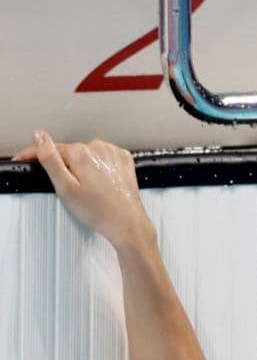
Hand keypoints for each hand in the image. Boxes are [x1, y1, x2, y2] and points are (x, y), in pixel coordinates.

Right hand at [13, 132, 153, 250]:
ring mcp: (114, 153)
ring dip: (83, 167)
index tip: (26, 161)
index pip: (51, 148)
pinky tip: (101, 183)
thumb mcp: (65, 187)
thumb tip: (40, 136)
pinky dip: (99, 167)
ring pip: (87, 155)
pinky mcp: (124, 160)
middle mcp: (99, 147)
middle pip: (70, 152)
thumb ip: (50, 160)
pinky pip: (104, 158)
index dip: (36, 156)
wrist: (127, 223)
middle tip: (70, 188)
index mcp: (81, 153)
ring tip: (89, 189)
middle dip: (65, 166)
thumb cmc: (98, 210)